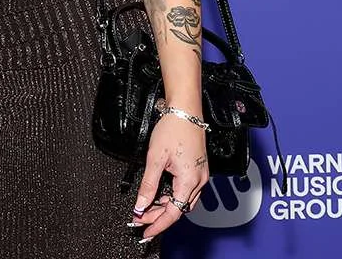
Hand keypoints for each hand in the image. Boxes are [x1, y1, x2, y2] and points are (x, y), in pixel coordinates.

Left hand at [130, 107, 208, 242]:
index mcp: (189, 180)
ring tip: (148, 207)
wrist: (185, 111)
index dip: (158, 224)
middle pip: (179, 208)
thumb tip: (141, 203)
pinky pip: (187, 191)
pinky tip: (161, 195)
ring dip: (166, 206)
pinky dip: (173, 196)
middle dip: (159, 216)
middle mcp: (198, 180)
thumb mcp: (155, 158)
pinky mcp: (198, 169)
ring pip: (184, 201)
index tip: (145, 231)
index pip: (173, 212)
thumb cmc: (173, 128)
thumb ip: (148, 184)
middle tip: (141, 218)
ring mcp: (200, 175)